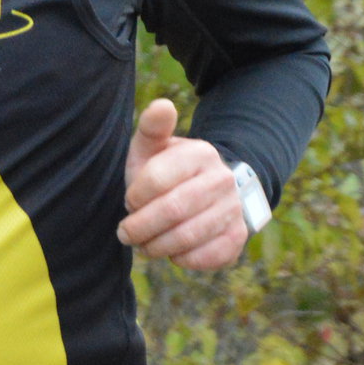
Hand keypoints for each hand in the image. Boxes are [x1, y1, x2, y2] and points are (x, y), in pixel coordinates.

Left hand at [118, 98, 247, 270]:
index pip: (156, 179)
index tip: (129, 203)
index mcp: (200, 153)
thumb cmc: (165, 173)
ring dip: (156, 246)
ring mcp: (233, 209)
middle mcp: (222, 179)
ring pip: (186, 237)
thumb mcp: (152, 149)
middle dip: (139, 228)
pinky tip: (172, 251)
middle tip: (126, 234)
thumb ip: (151, 128)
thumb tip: (162, 105)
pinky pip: (205, 257)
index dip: (134, 198)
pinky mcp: (238, 237)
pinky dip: (181, 259)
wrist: (205, 194)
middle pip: (172, 211)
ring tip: (144, 244)